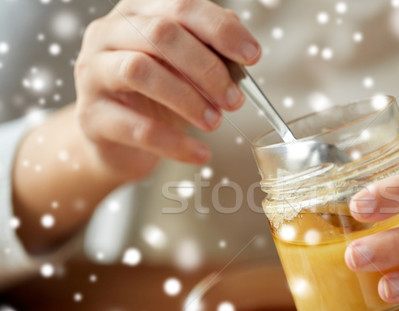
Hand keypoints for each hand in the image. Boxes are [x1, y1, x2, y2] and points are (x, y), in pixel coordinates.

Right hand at [75, 0, 260, 179]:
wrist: (119, 141)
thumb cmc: (157, 96)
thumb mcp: (185, 68)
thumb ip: (210, 53)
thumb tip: (244, 54)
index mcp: (137, 12)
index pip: (181, 7)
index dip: (220, 30)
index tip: (251, 57)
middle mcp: (108, 33)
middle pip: (161, 34)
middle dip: (207, 68)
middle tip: (234, 99)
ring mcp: (92, 72)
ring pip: (140, 71)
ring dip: (188, 99)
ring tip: (215, 122)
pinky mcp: (91, 115)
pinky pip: (136, 127)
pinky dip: (174, 142)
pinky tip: (200, 153)